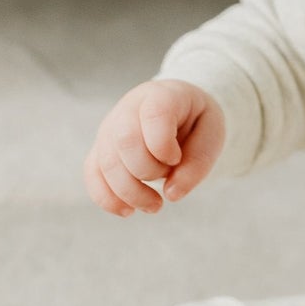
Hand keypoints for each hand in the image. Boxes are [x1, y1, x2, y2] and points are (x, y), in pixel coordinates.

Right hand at [83, 78, 224, 215]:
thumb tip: (172, 194)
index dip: (164, 144)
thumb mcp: (212, 132)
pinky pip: (92, 175)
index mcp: (160, 95)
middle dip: (148, 171)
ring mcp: (110, 128)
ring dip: (131, 193)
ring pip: (107, 163)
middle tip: (168, 176)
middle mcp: (128, 108)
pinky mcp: (100, 149)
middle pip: (125, 141)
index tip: (176, 157)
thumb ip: (199, 161)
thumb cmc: (194, 120)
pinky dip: (107, 198)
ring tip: (155, 206)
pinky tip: (128, 211)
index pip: (154, 114)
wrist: (177, 110)